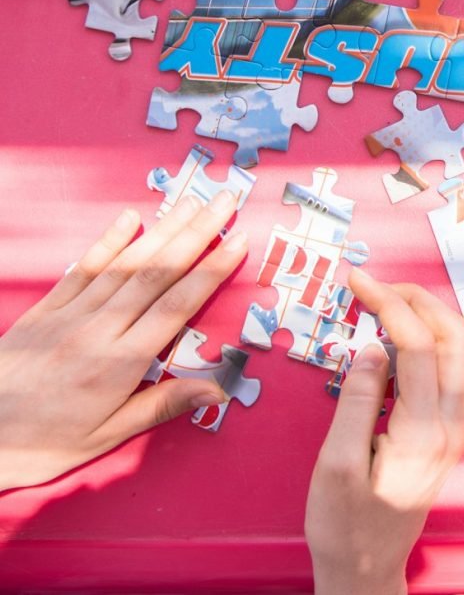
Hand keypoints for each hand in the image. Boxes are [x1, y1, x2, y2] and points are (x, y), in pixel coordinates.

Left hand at [0, 191, 247, 491]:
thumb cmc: (40, 446)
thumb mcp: (105, 437)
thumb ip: (161, 405)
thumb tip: (216, 389)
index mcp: (119, 363)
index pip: (178, 305)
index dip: (212, 270)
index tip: (238, 240)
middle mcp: (98, 329)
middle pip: (158, 272)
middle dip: (197, 233)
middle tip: (226, 202)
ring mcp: (69, 314)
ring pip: (126, 263)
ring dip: (164, 229)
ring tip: (193, 203)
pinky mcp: (44, 309)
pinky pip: (83, 268)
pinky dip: (109, 242)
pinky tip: (129, 219)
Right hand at [306, 269, 463, 594]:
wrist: (366, 571)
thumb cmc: (344, 526)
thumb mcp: (334, 467)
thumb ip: (356, 402)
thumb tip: (372, 347)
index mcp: (422, 432)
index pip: (417, 344)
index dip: (388, 303)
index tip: (357, 281)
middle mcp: (451, 425)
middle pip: (453, 335)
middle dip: (416, 298)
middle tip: (374, 285)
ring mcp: (455, 428)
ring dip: (432, 314)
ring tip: (389, 303)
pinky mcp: (449, 433)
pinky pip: (458, 369)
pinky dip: (436, 339)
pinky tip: (404, 339)